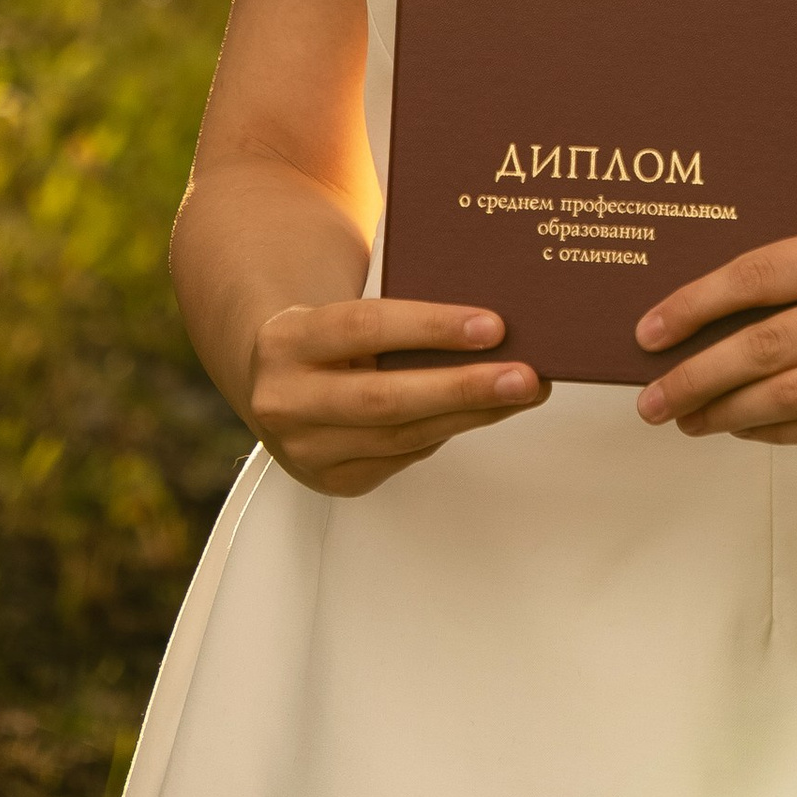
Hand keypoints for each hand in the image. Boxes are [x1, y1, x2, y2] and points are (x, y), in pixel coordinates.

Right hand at [246, 298, 549, 496]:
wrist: (270, 383)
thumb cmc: (324, 339)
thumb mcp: (337, 315)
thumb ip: (393, 320)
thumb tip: (485, 330)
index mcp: (286, 341)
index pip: (364, 328)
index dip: (431, 327)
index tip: (492, 326)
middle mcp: (285, 400)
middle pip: (386, 398)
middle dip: (464, 388)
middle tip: (525, 376)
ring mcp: (305, 450)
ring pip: (402, 435)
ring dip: (470, 415)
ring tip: (521, 393)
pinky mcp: (332, 480)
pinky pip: (402, 456)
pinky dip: (446, 432)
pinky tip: (480, 413)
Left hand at [634, 229, 796, 445]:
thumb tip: (724, 318)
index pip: (760, 272)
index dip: (695, 302)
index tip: (647, 330)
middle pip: (765, 344)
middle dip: (695, 374)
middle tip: (651, 398)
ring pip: (791, 395)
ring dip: (727, 413)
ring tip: (688, 420)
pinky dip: (777, 433)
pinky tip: (746, 431)